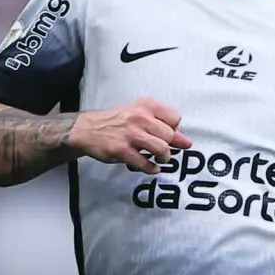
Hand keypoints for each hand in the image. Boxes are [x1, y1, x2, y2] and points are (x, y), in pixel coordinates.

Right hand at [70, 99, 190, 171]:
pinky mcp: (122, 150)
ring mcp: (131, 134)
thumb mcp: (139, 112)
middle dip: (171, 147)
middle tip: (165, 152)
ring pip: (161, 149)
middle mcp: (140, 117)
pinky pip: (145, 163)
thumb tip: (185, 141)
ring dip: (164, 158)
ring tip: (159, 160)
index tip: (167, 136)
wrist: (89, 129)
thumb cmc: (117, 121)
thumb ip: (161, 124)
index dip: (174, 130)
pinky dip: (151, 168)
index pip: (175, 118)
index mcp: (146, 105)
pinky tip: (151, 167)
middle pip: (170, 135)